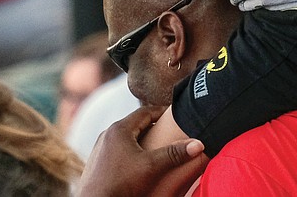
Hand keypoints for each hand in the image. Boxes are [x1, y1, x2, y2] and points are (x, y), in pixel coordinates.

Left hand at [76, 106, 206, 196]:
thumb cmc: (120, 185)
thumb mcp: (151, 167)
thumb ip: (174, 154)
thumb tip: (198, 144)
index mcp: (119, 128)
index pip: (145, 111)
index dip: (161, 111)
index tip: (174, 114)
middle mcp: (108, 134)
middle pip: (135, 123)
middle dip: (152, 125)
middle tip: (168, 130)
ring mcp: (101, 147)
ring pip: (125, 136)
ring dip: (140, 137)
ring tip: (155, 145)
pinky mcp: (97, 161)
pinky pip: (117, 148)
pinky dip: (130, 149)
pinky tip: (137, 161)